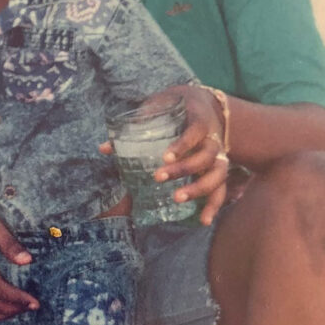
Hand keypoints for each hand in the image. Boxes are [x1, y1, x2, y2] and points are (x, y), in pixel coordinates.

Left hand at [100, 85, 228, 225]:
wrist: (204, 103)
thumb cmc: (176, 106)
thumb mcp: (158, 107)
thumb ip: (135, 126)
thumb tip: (104, 148)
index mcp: (199, 121)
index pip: (194, 133)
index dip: (181, 145)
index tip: (164, 157)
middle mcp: (213, 139)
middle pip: (205, 156)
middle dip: (184, 169)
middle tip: (158, 177)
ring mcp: (219, 155)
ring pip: (217, 174)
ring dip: (199, 188)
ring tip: (177, 198)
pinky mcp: (218, 169)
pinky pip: (221, 189)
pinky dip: (214, 205)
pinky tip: (204, 221)